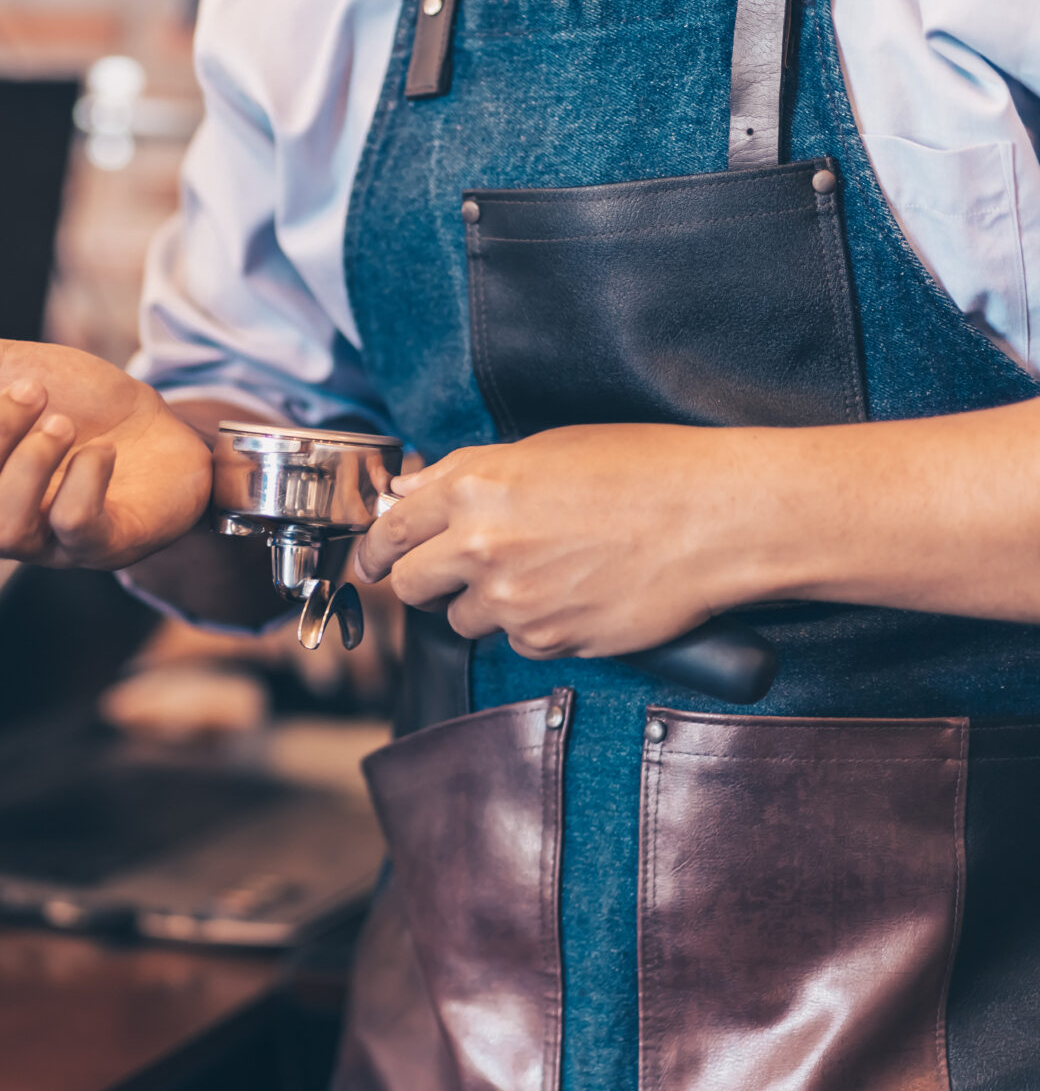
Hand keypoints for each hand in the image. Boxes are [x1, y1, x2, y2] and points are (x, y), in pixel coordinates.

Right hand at [0, 339, 212, 569]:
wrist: (166, 423)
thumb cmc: (74, 403)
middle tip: (32, 391)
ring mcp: (46, 543)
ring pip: (0, 530)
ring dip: (30, 464)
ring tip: (62, 422)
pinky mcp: (101, 546)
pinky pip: (71, 530)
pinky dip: (82, 483)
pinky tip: (99, 452)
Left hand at [352, 425, 762, 658]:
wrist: (717, 519)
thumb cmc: (646, 470)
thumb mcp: (548, 449)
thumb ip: (466, 473)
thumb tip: (411, 490)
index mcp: (475, 488)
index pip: (390, 530)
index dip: (375, 548)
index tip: (373, 559)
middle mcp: (482, 546)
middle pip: (409, 585)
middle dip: (422, 581)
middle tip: (447, 573)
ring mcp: (512, 601)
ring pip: (461, 619)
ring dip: (482, 604)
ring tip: (536, 574)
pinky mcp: (547, 640)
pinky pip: (516, 641)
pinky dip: (532, 625)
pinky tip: (572, 592)